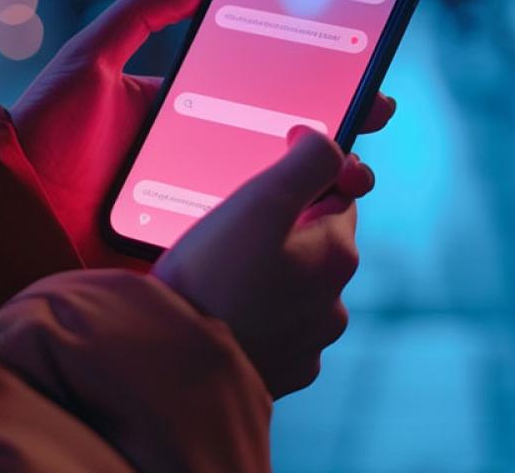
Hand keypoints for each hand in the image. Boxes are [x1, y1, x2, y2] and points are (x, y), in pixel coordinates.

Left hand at [11, 0, 397, 267]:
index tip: (356, 77)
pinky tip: (320, 222)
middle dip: (334, 135)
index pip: (262, 95)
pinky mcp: (190, 247)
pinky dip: (287, 234)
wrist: (14, 206)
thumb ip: (138, 14)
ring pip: (275, 196)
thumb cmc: (45, 131)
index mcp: (183, 112)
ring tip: (355, 174)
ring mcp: (198, 204)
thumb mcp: (90, 60)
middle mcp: (198, 157)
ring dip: (324, 186)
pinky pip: (246, 241)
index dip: (312, 89)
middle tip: (370, 123)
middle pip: (280, 144)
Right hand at [152, 126, 375, 396]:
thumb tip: (327, 142)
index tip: (265, 183)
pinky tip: (225, 311)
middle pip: (315, 241)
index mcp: (338, 253)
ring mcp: (310, 341)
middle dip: (284, 230)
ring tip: (222, 275)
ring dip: (270, 274)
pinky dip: (258, 315)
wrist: (176, 364)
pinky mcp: (283, 370)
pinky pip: (277, 327)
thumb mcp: (262, 200)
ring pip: (295, 286)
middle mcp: (335, 300)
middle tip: (231, 232)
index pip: (337, 193)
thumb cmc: (213, 278)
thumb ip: (308, 160)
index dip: (302, 180)